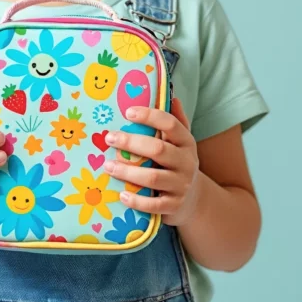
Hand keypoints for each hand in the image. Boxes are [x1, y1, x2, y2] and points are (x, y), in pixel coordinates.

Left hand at [103, 97, 200, 226]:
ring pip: (153, 177)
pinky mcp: (173, 206)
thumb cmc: (177, 162)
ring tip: (107, 166)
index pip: (170, 124)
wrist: (194, 200)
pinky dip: (136, 201)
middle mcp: (186, 162)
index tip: (128, 112)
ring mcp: (181, 185)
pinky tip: (121, 195)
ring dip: (128, 171)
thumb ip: (175, 120)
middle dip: (131, 143)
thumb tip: (170, 95)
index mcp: (186, 142)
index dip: (149, 116)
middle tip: (109, 138)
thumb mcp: (180, 141)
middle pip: (158, 150)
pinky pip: (154, 205)